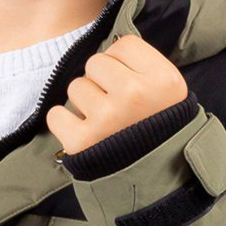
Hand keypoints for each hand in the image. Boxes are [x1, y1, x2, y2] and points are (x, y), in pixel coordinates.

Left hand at [45, 35, 188, 154]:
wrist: (156, 183)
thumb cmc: (159, 131)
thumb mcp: (169, 93)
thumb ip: (143, 65)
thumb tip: (107, 41)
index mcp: (163, 80)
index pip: (123, 44)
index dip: (122, 64)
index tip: (131, 85)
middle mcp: (135, 95)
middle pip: (96, 62)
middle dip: (101, 82)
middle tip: (117, 108)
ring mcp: (107, 118)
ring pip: (76, 87)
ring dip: (85, 103)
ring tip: (104, 124)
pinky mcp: (82, 141)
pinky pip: (56, 114)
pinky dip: (65, 124)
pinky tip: (84, 133)